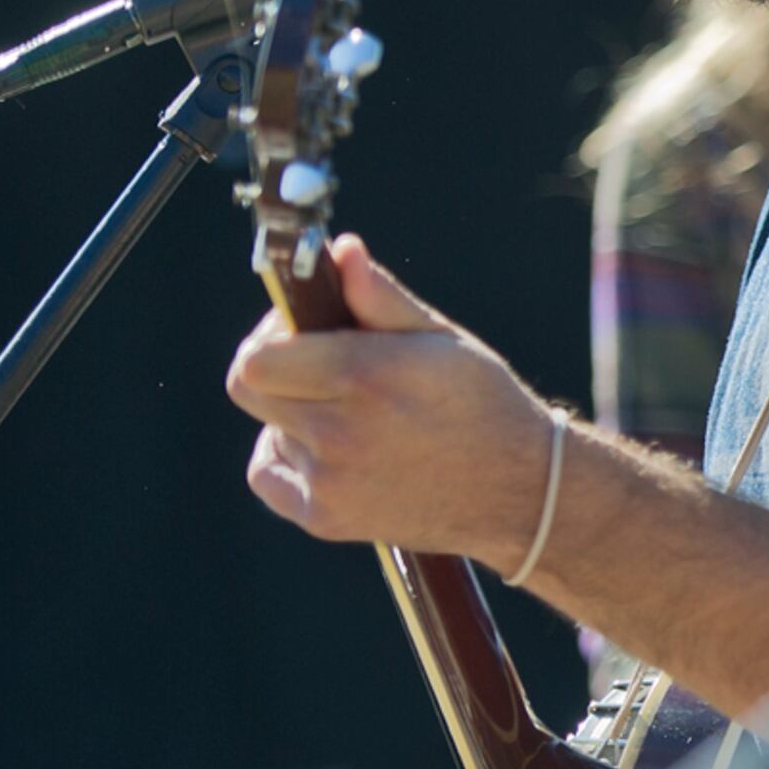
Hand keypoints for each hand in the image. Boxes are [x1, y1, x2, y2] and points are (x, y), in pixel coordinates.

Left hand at [226, 236, 556, 566]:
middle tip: (316, 367)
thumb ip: (380, 296)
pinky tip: (331, 451)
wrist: (520, 490)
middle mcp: (340, 431)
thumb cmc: (482, 403)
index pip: (258, 354)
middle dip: (276, 368)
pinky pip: (268, 475)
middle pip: (249, 388)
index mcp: (365, 375)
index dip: (272, 334)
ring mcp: (329, 480)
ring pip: (269, 428)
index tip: (304, 331)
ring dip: (296, 415)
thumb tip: (341, 251)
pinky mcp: (324, 518)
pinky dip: (287, 459)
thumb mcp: (441, 339)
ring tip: (352, 417)